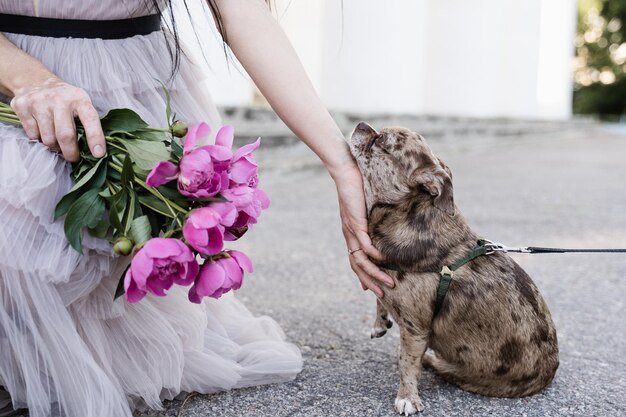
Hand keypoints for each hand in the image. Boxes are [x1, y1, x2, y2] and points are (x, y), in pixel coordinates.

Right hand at [9, 76, 104, 161]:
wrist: (35, 81)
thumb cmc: (65, 100)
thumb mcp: (80, 104)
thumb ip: (87, 123)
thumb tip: (94, 151)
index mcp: (79, 99)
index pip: (90, 119)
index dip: (95, 137)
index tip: (98, 154)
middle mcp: (59, 99)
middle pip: (65, 135)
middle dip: (70, 152)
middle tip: (73, 158)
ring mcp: (39, 102)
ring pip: (48, 139)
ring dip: (53, 146)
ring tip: (56, 140)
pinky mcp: (22, 106)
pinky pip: (32, 135)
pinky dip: (39, 139)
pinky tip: (42, 129)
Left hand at [333, 158, 394, 297]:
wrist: (345, 170)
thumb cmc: (357, 186)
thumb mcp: (367, 208)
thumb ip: (373, 219)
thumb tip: (385, 227)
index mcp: (350, 233)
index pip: (355, 261)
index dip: (363, 276)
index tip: (373, 289)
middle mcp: (348, 235)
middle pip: (357, 266)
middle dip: (371, 282)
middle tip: (383, 295)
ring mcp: (351, 229)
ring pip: (361, 260)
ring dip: (375, 273)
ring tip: (389, 283)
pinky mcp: (355, 221)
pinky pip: (364, 243)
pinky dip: (374, 254)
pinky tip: (384, 259)